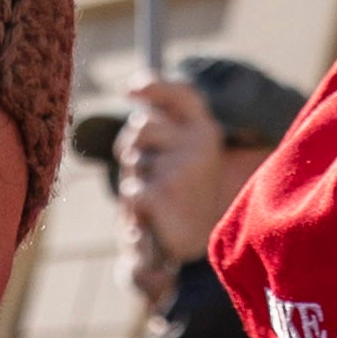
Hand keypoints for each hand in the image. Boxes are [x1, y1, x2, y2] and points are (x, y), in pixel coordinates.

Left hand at [113, 73, 250, 286]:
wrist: (195, 252)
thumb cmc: (181, 198)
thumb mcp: (179, 155)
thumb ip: (162, 126)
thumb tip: (135, 90)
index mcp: (206, 130)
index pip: (181, 94)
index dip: (155, 86)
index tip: (130, 89)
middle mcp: (199, 143)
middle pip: (141, 125)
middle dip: (133, 146)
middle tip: (150, 173)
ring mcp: (183, 166)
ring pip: (132, 158)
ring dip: (135, 177)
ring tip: (159, 197)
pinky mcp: (165, 191)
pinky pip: (130, 188)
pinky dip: (135, 204)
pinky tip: (155, 216)